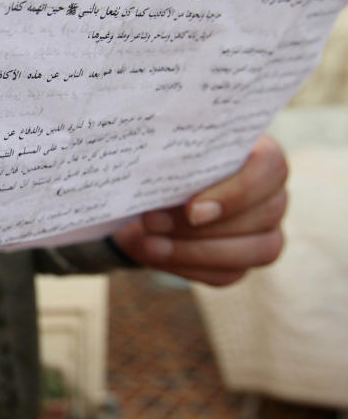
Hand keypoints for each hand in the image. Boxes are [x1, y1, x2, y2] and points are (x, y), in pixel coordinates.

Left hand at [112, 134, 287, 285]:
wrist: (145, 195)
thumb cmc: (161, 162)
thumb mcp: (161, 147)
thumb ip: (169, 144)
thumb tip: (151, 149)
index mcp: (260, 154)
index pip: (271, 166)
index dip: (238, 191)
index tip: (191, 208)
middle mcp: (272, 195)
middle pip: (265, 214)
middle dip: (202, 225)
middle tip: (152, 220)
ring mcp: (264, 232)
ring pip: (256, 250)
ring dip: (196, 251)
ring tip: (150, 243)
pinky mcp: (242, 262)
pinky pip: (228, 274)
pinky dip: (188, 267)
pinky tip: (155, 254)